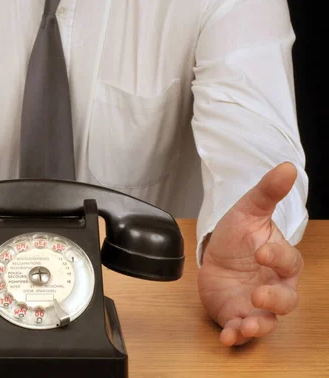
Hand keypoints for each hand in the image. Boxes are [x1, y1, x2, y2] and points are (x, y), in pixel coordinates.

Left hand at [198, 162, 302, 345]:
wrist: (215, 255)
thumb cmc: (238, 236)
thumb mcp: (247, 211)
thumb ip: (267, 192)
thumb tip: (287, 167)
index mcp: (281, 260)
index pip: (287, 261)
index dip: (276, 257)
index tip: (260, 250)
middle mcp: (274, 286)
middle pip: (287, 300)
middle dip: (275, 299)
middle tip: (257, 293)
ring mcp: (256, 304)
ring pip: (267, 321)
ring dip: (258, 325)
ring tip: (245, 325)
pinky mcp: (237, 315)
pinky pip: (241, 329)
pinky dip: (235, 334)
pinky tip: (226, 336)